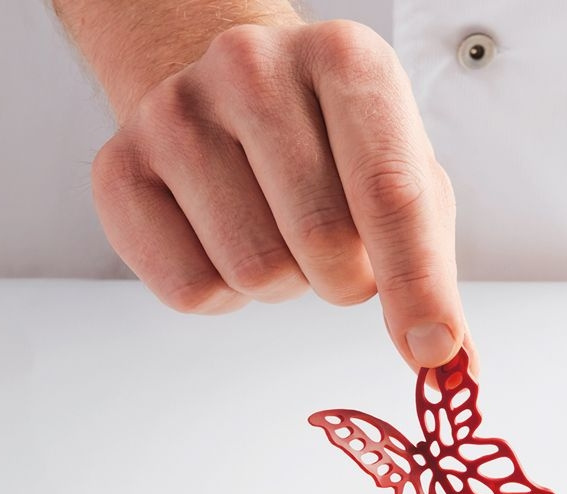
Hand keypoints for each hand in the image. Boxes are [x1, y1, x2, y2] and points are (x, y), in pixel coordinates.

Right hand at [90, 18, 470, 371]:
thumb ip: (430, 268)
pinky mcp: (118, 171)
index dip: (416, 284)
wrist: (228, 97)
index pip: (390, 192)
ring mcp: (175, 113)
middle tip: (335, 250)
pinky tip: (225, 239)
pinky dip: (224, 295)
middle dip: (345, 278)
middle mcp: (253, 68)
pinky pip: (191, 292)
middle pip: (323, 242)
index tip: (431, 349)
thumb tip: (449, 361)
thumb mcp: (404, 180)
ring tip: (275, 229)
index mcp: (346, 59)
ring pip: (256, 273)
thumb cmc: (333, 148)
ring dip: (283, 283)